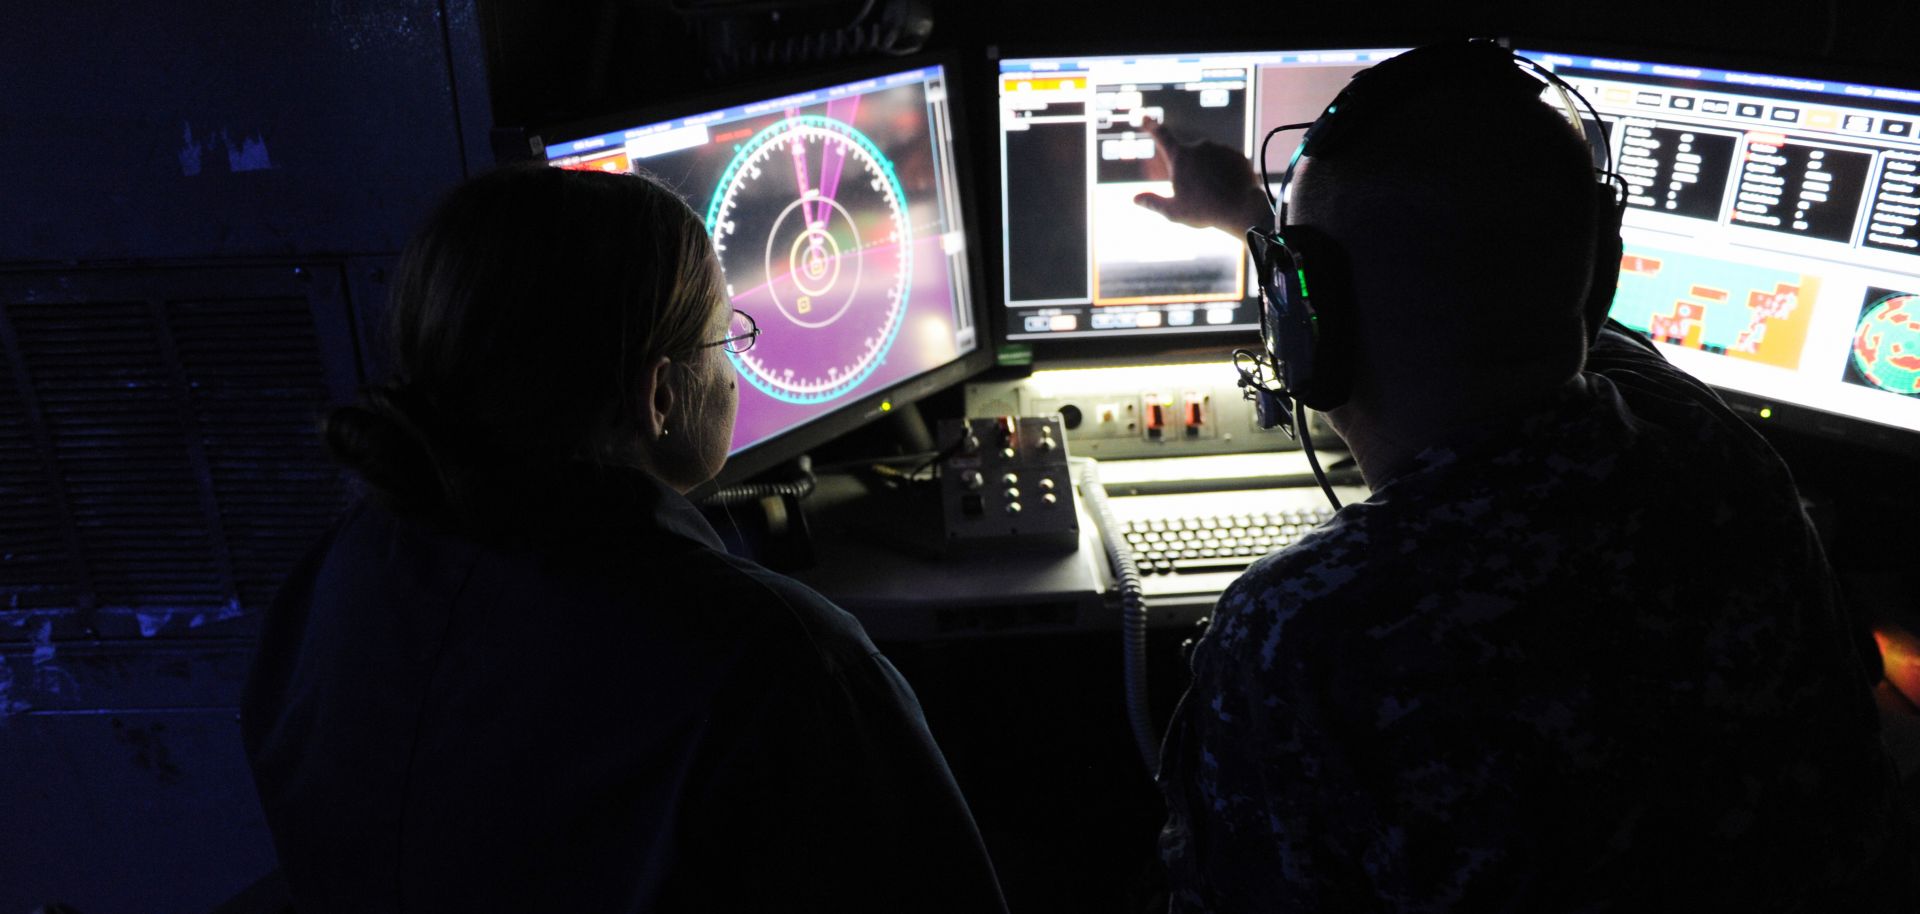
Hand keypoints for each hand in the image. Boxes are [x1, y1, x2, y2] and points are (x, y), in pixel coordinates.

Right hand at [1133, 117, 1271, 233]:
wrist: (1242, 210)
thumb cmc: (1205, 212)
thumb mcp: (1173, 211)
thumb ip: (1153, 202)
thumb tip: (1135, 198)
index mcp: (1180, 157)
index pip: (1162, 136)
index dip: (1152, 126)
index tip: (1145, 118)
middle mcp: (1199, 146)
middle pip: (1188, 156)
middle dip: (1190, 171)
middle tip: (1197, 195)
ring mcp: (1220, 148)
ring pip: (1208, 160)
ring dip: (1208, 173)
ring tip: (1215, 196)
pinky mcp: (1236, 154)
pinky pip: (1225, 162)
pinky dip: (1224, 172)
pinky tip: (1227, 189)